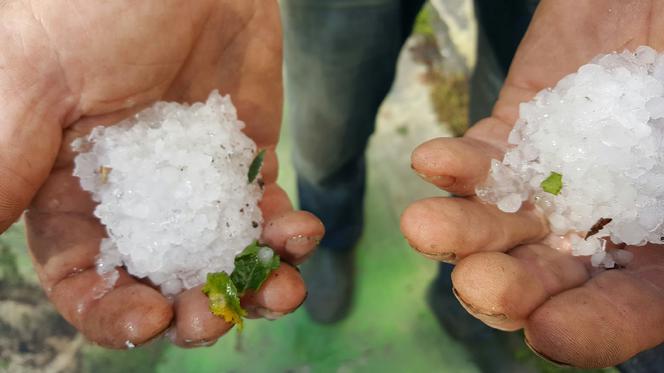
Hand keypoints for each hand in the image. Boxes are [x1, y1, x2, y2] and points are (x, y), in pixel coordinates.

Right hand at [0, 0, 322, 347]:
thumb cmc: (92, 6)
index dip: (112, 310)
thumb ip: (6, 166)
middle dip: (191, 307)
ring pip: (219, 252)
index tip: (151, 320)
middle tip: (214, 315)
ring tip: (280, 290)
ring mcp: (193, 178)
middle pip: (160, 276)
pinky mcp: (243, 155)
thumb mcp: (32, 84)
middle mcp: (134, 194)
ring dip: (250, 283)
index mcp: (69, 188)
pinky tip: (299, 235)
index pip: (82, 276)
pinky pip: (265, 209)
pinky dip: (286, 233)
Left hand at [401, 0, 663, 367]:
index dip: (595, 328)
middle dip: (509, 286)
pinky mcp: (512, 137)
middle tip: (479, 285)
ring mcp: (552, 182)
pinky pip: (479, 162)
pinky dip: (455, 165)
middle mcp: (601, 223)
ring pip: (500, 223)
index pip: (630, 305)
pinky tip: (432, 162)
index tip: (551, 332)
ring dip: (461, 231)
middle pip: (548, 275)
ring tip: (424, 227)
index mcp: (659, 242)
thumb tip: (660, 235)